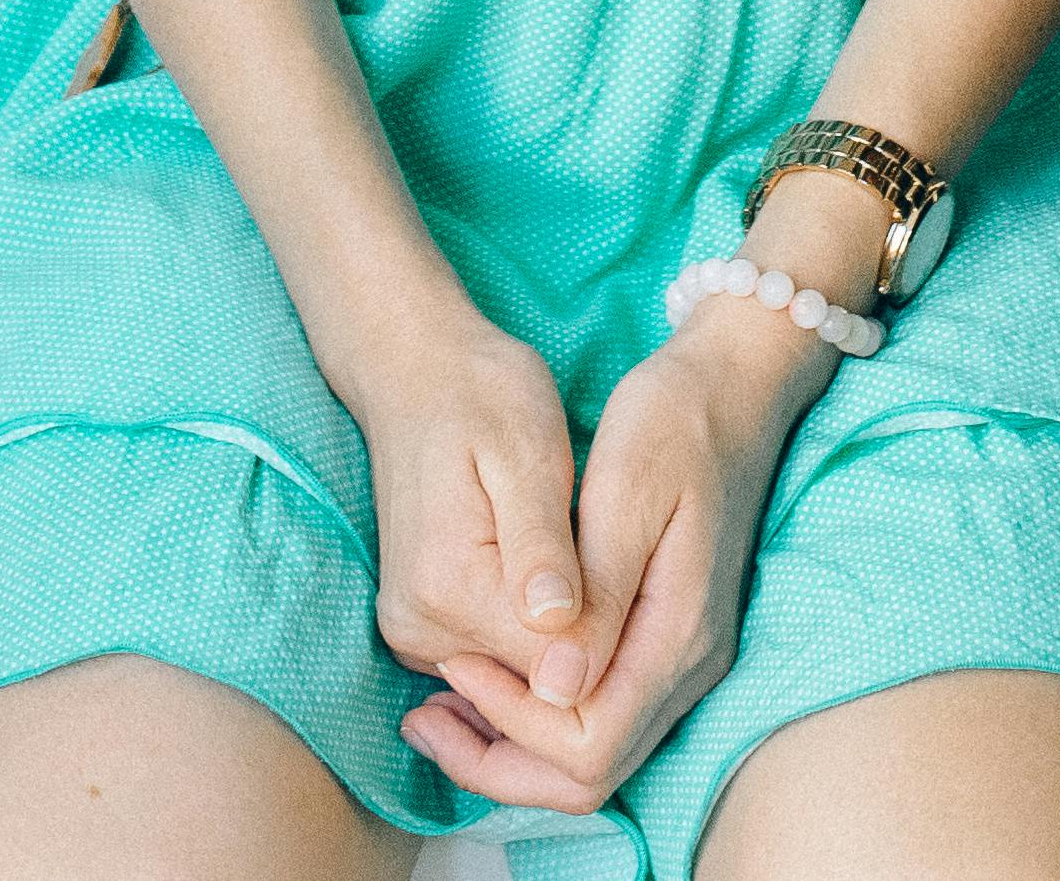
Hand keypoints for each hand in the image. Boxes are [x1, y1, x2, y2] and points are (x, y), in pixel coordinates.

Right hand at [326, 315, 598, 722]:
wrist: (413, 372)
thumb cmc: (483, 396)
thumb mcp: (529, 452)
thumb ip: (544, 548)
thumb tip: (563, 632)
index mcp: (449, 588)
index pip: (556, 672)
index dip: (615, 647)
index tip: (646, 591)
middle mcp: (420, 628)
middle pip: (536, 687)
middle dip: (593, 651)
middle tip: (630, 576)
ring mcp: (414, 633)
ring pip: (520, 679)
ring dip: (567, 645)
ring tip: (596, 568)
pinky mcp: (420, 627)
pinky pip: (496, 660)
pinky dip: (537, 637)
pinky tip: (565, 582)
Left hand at [404, 298, 823, 810]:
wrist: (733, 386)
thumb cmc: (673, 421)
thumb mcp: (624, 489)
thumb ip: (596, 594)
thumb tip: (555, 685)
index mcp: (680, 632)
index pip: (591, 744)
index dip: (511, 721)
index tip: (455, 664)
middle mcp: (689, 665)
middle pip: (591, 773)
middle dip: (499, 762)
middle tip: (421, 720)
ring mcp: (684, 659)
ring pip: (596, 755)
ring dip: (512, 746)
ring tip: (437, 709)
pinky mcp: (667, 642)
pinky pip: (602, 715)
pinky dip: (537, 716)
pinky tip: (485, 678)